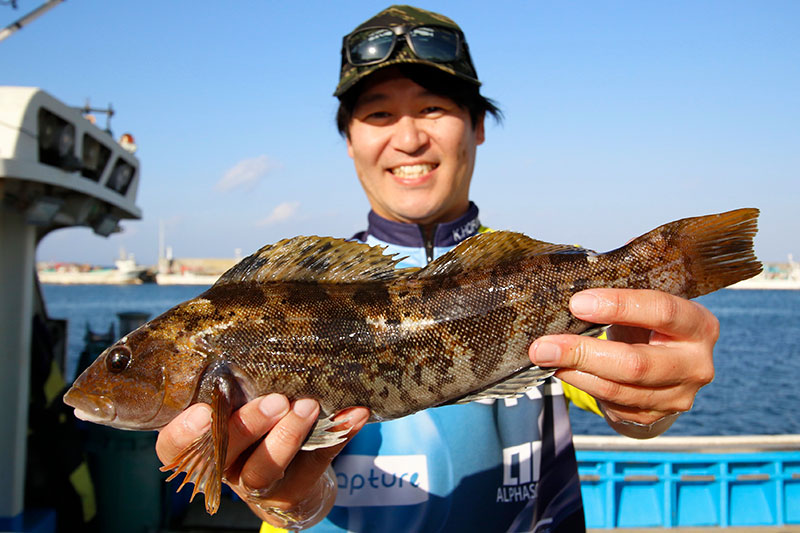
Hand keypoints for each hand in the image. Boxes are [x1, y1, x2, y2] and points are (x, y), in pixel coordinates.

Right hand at [156, 395, 369, 527]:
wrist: (290, 474)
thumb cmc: (259, 421)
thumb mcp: (242, 399)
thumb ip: (239, 376)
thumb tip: (254, 312)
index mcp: (203, 443)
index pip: (174, 447)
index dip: (184, 433)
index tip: (202, 411)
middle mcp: (225, 467)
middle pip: (225, 454)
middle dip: (249, 425)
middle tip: (276, 399)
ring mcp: (258, 485)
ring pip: (264, 469)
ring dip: (289, 435)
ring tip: (310, 404)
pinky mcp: (292, 492)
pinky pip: (315, 465)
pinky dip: (338, 436)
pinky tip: (356, 413)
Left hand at [530, 288, 717, 437]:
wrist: (665, 370)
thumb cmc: (649, 327)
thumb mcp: (645, 307)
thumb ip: (621, 296)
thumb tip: (577, 284)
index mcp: (699, 325)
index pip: (661, 311)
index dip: (618, 306)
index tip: (577, 303)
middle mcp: (696, 364)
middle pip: (635, 363)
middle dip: (582, 352)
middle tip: (544, 345)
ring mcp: (678, 396)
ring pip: (618, 389)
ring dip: (574, 372)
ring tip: (544, 356)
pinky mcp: (655, 416)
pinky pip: (611, 403)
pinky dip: (581, 385)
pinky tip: (562, 370)